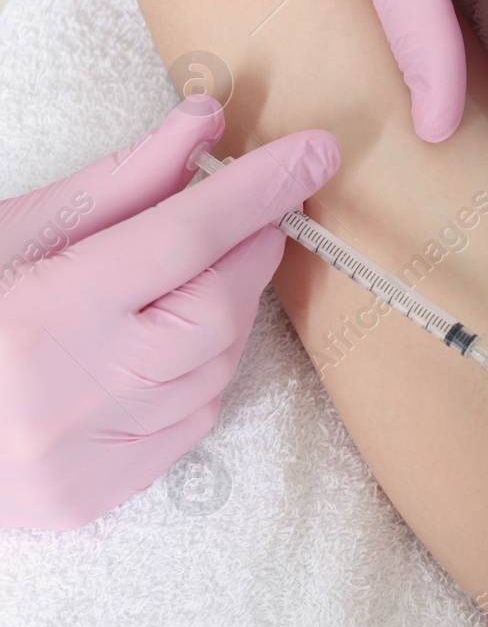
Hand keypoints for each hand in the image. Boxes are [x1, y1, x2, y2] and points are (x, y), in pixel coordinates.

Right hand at [0, 97, 340, 529]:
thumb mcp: (11, 229)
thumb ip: (119, 184)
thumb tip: (205, 126)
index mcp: (43, 315)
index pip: (184, 238)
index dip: (258, 190)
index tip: (317, 152)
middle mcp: (73, 395)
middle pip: (216, 310)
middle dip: (247, 254)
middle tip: (251, 215)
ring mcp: (85, 458)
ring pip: (214, 370)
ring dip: (222, 313)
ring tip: (184, 279)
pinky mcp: (92, 500)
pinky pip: (189, 423)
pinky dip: (194, 374)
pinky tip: (158, 347)